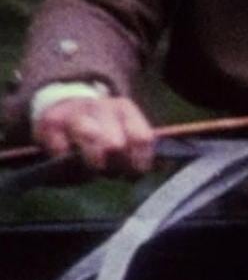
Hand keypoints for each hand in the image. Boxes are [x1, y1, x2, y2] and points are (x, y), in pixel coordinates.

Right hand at [35, 96, 155, 175]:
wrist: (62, 108)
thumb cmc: (102, 131)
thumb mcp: (126, 134)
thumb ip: (144, 150)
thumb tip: (165, 165)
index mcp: (125, 109)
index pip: (142, 138)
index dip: (140, 163)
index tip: (133, 172)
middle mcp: (99, 107)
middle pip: (115, 144)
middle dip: (115, 166)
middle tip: (111, 172)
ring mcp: (73, 113)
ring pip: (90, 140)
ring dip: (93, 164)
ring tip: (93, 169)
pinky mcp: (49, 123)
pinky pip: (61, 151)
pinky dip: (68, 164)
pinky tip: (71, 163)